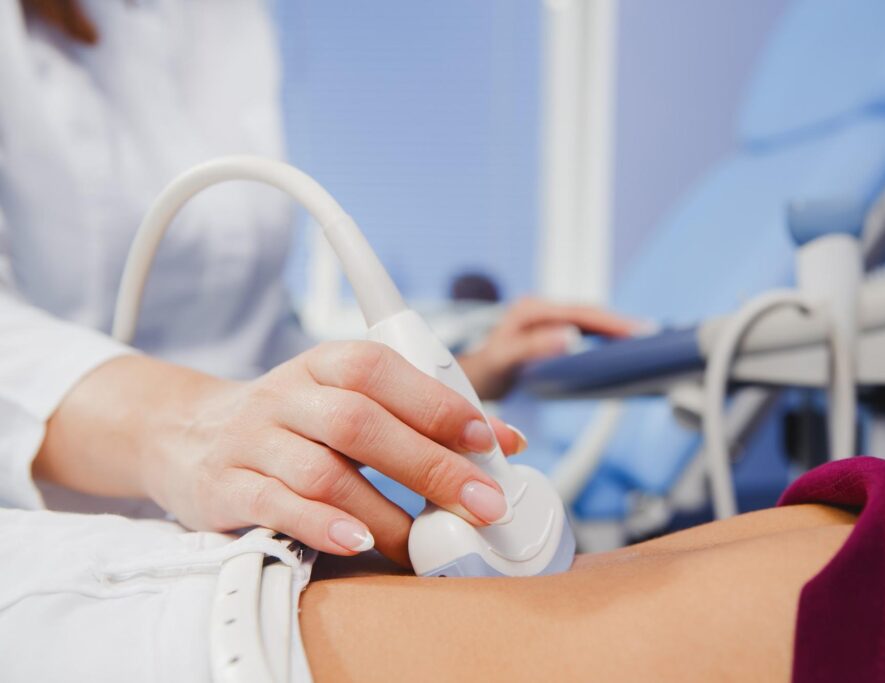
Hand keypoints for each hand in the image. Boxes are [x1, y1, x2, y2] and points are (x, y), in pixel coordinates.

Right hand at [36, 345, 527, 564]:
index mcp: (324, 364)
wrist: (186, 433)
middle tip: (480, 502)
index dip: (436, 403)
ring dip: (384, 511)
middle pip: (361, 423)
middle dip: (430, 466)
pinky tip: (357, 541)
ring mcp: (252, 440)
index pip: (382, 370)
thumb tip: (505, 442)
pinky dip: (321, 526)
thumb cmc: (291, 421)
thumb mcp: (345, 399)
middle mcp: (287, 395)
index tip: (488, 439)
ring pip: (323, 472)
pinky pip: (275, 506)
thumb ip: (418, 416)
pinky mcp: (225, 487)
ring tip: (423, 542)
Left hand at [458, 297, 637, 399]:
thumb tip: (569, 337)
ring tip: (645, 338)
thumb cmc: (485, 371)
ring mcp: (547, 319)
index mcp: (531, 311)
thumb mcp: (503, 361)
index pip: (579, 313)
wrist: (473, 378)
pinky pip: (585, 329)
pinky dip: (605, 336)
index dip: (610, 322)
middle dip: (620, 323)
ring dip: (615, 328)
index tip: (635, 331)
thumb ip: (531, 348)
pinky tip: (623, 345)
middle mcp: (541, 309)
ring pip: (590, 319)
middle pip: (590, 313)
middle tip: (651, 335)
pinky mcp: (552, 331)